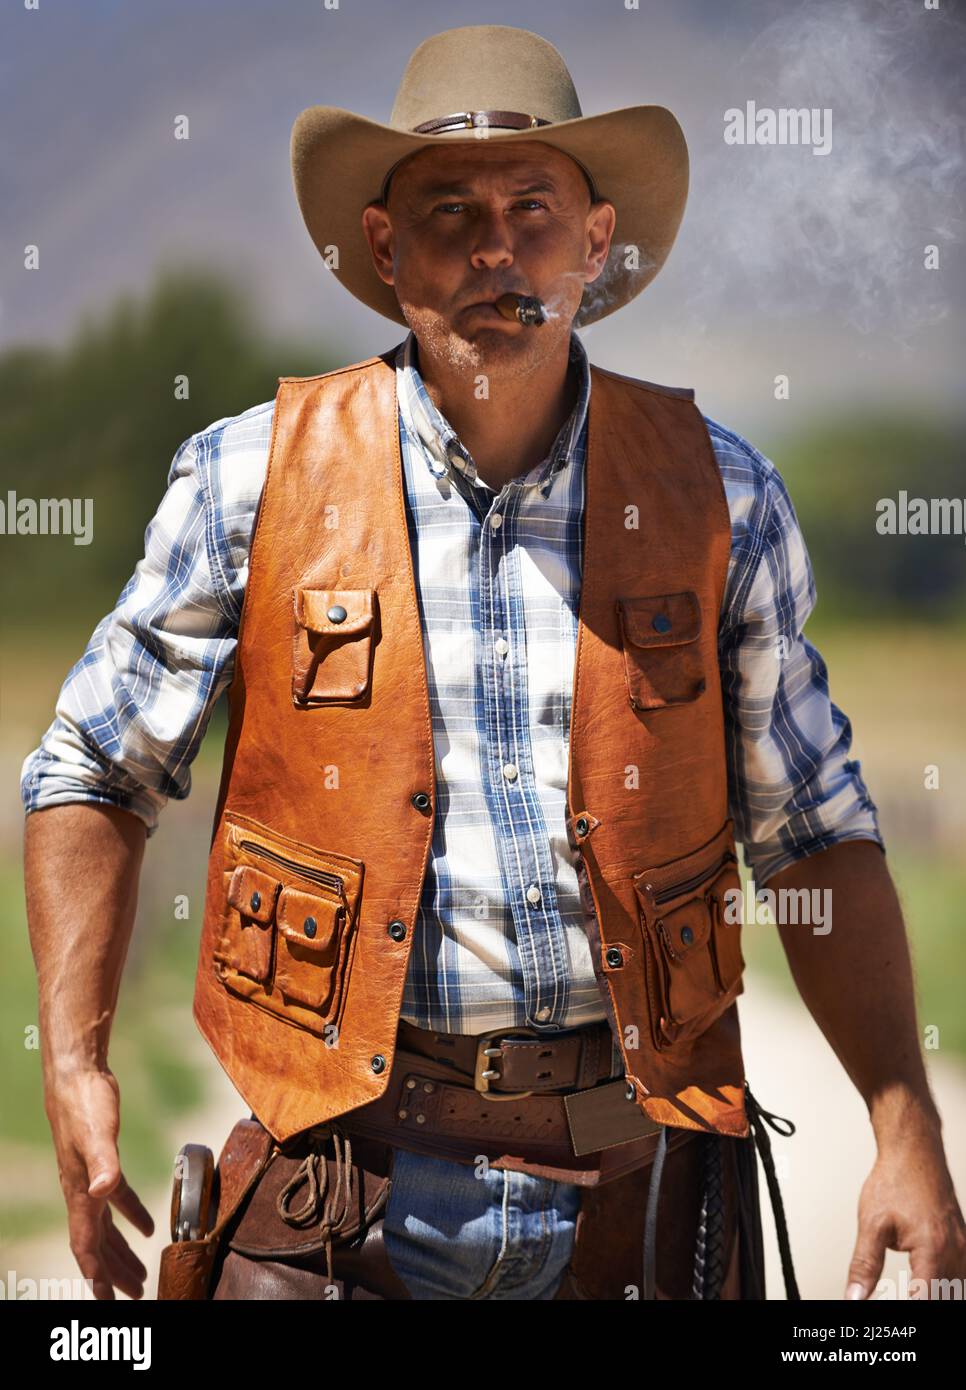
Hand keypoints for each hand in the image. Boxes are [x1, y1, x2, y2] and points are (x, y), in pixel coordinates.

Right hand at [46, 1066, 154, 1299]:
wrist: (76, 1075)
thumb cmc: (84, 1103)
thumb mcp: (97, 1133)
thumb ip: (103, 1163)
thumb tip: (103, 1192)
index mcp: (80, 1193)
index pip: (86, 1244)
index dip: (96, 1273)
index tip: (107, 1299)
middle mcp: (83, 1191)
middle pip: (98, 1244)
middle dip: (114, 1273)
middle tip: (134, 1295)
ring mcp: (91, 1178)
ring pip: (106, 1227)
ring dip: (122, 1251)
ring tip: (140, 1273)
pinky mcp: (105, 1161)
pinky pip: (118, 1199)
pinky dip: (132, 1215)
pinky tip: (147, 1226)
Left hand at [845, 1127, 965, 1299]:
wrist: (914, 1152)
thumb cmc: (895, 1180)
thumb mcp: (871, 1224)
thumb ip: (864, 1265)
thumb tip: (853, 1296)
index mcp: (934, 1249)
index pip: (925, 1301)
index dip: (909, 1311)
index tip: (893, 1315)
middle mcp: (956, 1251)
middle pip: (944, 1297)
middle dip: (923, 1303)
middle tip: (895, 1298)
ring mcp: (963, 1248)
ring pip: (956, 1289)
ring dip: (935, 1295)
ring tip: (909, 1294)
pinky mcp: (963, 1243)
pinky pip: (960, 1275)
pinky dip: (946, 1285)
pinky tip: (929, 1287)